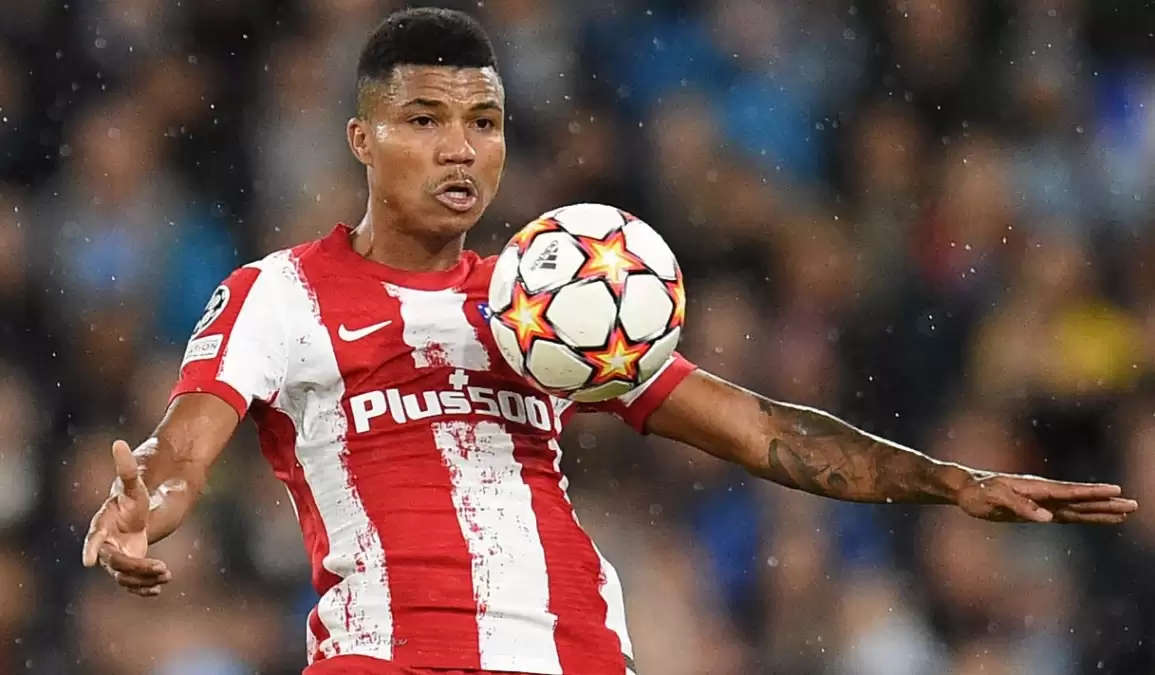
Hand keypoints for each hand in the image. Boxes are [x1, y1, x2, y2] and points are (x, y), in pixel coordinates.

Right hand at [81, 439, 171, 596]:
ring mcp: (117, 557)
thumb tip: (119, 443)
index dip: (91, 548)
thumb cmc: (137, 495)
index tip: (88, 562)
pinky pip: (130, 583)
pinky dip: (143, 588)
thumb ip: (126, 467)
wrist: (146, 509)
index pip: (94, 537)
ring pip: (123, 577)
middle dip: (136, 568)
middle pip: (114, 562)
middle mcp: (106, 544)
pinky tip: (158, 588)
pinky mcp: (129, 566)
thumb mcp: (135, 482)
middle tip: (162, 567)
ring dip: (142, 580)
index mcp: (104, 524)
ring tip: (166, 575)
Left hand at [956, 473, 1137, 523]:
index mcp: (1036, 488)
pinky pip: (1065, 515)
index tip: (1116, 491)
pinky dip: (1082, 516)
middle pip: (1081, 500)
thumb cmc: (979, 492)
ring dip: (1100, 510)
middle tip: (1133, 505)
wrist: (967, 490)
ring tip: (1125, 512)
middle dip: (1106, 503)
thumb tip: (1047, 518)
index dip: (1092, 493)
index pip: (1070, 492)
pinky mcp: (1037, 511)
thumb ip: (1021, 506)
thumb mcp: (995, 498)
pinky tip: (1096, 517)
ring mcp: (1043, 503)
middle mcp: (1044, 494)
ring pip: (1077, 508)